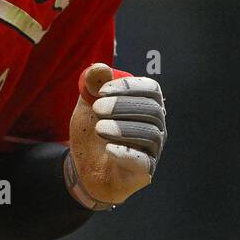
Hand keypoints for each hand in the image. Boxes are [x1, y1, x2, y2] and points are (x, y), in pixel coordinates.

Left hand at [67, 63, 166, 207]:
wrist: (85, 169)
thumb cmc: (93, 133)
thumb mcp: (87, 107)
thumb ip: (92, 87)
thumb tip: (99, 68)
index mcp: (145, 106)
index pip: (151, 89)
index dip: (129, 87)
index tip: (102, 91)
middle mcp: (155, 126)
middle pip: (152, 110)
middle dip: (123, 106)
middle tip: (97, 108)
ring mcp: (152, 150)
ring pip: (150, 134)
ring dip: (123, 128)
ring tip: (99, 128)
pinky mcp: (143, 172)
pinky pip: (143, 161)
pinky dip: (127, 152)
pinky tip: (108, 148)